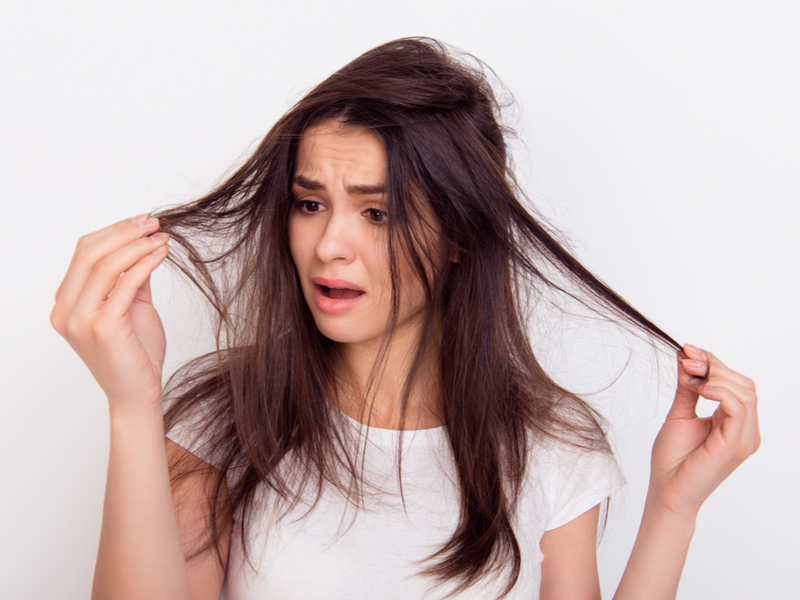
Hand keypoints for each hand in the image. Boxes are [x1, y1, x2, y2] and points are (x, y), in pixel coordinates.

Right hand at [50, 215, 170, 413]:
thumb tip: (142, 246)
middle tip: (153, 223)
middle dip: (125, 232)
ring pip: (105, 265)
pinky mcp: (103, 328)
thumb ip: (130, 279)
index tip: (142, 222)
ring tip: (161, 237)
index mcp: (65, 305)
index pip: (83, 254)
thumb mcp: (131, 308)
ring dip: (137, 244)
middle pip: (89, 253)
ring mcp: (80, 321)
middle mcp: (65, 312)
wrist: (138, 394)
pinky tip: (161, 254)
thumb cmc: (135, 355)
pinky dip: (145, 263)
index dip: (113, 232)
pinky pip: (125, 284)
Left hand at [647, 344, 759, 519]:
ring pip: (746, 392)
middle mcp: (745, 430)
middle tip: (687, 361)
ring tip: (692, 378)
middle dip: (714, 366)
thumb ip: (687, 387)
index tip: (687, 351)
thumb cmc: (672, 460)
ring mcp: (744, 438)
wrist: (666, 491)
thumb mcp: (680, 414)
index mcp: (734, 422)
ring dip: (716, 377)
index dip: (713, 362)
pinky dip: (720, 392)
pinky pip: (739, 408)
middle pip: (744, 383)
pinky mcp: (735, 445)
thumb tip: (687, 357)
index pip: (736, 382)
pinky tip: (700, 390)